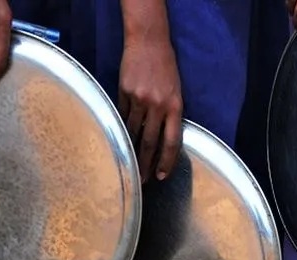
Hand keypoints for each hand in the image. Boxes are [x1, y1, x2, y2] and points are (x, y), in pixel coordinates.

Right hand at [118, 36, 182, 181]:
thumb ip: (170, 113)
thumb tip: (161, 137)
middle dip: (146, 163)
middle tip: (142, 180)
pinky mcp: (124, 92)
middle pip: (150, 142)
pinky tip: (120, 139)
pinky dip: (122, 128)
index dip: (166, 161)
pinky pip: (122, 115)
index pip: (172, 142)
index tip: (162, 176)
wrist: (148, 41)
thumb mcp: (176, 91)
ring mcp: (139, 99)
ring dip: (131, 150)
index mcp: (175, 106)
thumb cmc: (165, 66)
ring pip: (133, 131)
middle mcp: (157, 105)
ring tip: (129, 164)